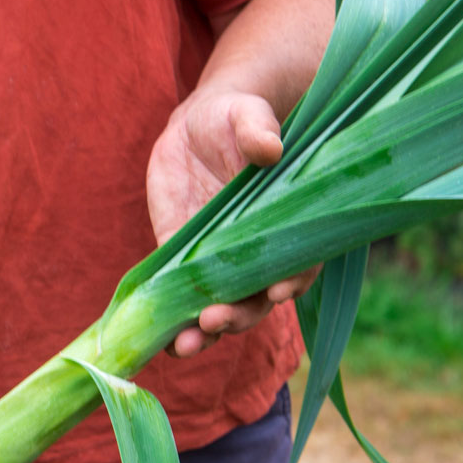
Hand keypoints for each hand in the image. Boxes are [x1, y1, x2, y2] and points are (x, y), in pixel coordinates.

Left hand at [146, 85, 317, 357]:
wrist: (203, 123)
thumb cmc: (238, 116)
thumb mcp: (248, 116)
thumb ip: (258, 131)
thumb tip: (268, 148)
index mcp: (286, 225)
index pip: (299, 263)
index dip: (292, 279)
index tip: (277, 290)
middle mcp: (257, 253)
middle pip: (256, 298)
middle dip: (239, 315)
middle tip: (215, 320)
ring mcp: (219, 261)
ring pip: (221, 308)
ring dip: (205, 332)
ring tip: (186, 346)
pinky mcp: (184, 257)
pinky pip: (181, 295)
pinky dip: (175, 320)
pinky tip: (163, 341)